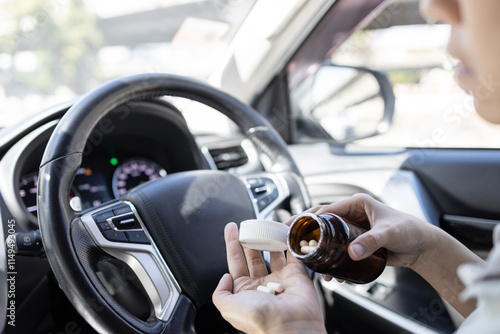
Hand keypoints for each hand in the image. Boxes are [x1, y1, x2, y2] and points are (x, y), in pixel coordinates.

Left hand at [213, 223, 326, 333]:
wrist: (289, 327)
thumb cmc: (259, 319)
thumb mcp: (228, 307)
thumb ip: (220, 292)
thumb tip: (224, 277)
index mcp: (245, 292)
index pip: (236, 262)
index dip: (232, 244)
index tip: (231, 228)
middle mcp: (262, 286)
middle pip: (254, 256)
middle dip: (251, 239)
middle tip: (249, 225)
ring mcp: (280, 279)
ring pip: (274, 254)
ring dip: (270, 240)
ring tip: (266, 226)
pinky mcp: (297, 275)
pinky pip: (293, 255)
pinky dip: (290, 243)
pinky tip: (285, 232)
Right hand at [288, 194, 436, 270]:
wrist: (422, 247)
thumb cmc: (410, 230)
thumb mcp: (388, 233)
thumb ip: (371, 242)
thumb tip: (351, 252)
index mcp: (357, 203)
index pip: (326, 209)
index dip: (308, 218)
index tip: (295, 226)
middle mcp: (352, 214)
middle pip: (322, 222)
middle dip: (306, 232)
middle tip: (291, 240)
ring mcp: (353, 229)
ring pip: (328, 237)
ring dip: (318, 249)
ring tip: (308, 261)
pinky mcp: (356, 242)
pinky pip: (338, 249)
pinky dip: (331, 259)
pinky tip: (328, 271)